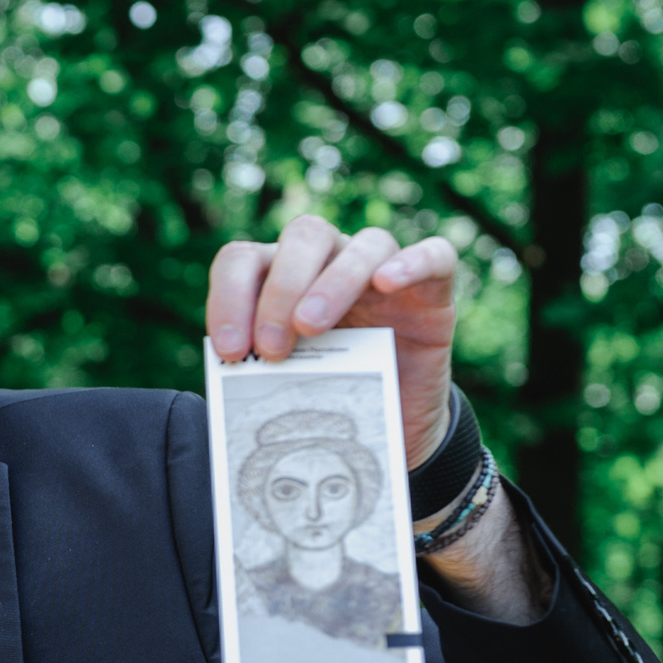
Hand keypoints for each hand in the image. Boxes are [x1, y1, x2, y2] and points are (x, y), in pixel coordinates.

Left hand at [205, 216, 459, 467]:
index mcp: (282, 277)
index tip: (228, 351)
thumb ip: (261, 369)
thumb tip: (229, 377)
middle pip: (303, 236)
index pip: (245, 259)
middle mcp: (331, 261)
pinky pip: (434, 256)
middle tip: (270, 346)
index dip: (228, 296)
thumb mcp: (287, 383)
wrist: (390, 426)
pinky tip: (386, 283)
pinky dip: (411, 263)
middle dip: (280, 290)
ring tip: (310, 327)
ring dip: (333, 282)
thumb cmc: (327, 396)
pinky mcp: (433, 290)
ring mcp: (384, 271)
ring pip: (364, 244)